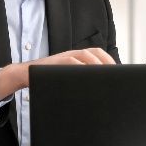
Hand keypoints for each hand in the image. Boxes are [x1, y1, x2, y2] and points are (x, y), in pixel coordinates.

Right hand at [0, 48, 115, 97]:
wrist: (26, 76)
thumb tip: (98, 92)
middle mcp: (73, 54)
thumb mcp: (67, 79)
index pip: (99, 55)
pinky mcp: (55, 62)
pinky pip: (71, 62)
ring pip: (85, 56)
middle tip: (114, 75)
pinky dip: (80, 67)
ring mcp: (64, 57)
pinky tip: (87, 76)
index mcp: (78, 58)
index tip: (120, 73)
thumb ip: (80, 80)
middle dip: (106, 63)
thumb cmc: (48, 80)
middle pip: (95, 53)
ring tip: (104, 76)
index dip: (109, 62)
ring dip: (96, 64)